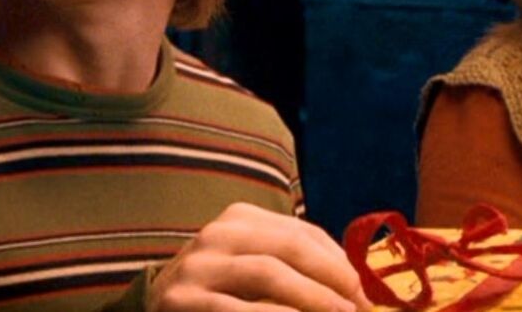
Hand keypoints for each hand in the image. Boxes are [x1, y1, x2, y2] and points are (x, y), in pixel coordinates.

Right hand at [148, 203, 371, 311]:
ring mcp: (197, 266)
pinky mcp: (182, 301)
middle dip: (332, 277)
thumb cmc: (218, 294)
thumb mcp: (252, 267)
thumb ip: (295, 268)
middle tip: (358, 305)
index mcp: (240, 218)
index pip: (301, 232)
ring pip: (268, 274)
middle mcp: (217, 234)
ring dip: (312, 297)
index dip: (338, 261)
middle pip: (289, 247)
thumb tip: (357, 289)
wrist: (157, 311)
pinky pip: (238, 310)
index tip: (364, 290)